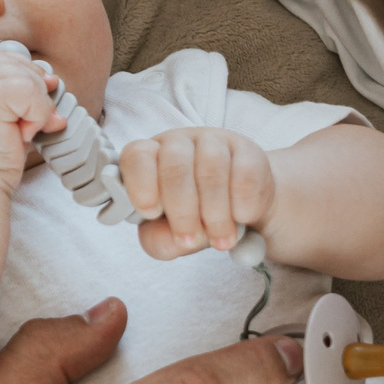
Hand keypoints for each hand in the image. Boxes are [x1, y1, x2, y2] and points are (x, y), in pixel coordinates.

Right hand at [0, 46, 61, 190]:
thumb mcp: (4, 119)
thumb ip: (20, 94)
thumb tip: (52, 79)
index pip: (2, 59)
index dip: (25, 76)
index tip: (31, 106)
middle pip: (16, 62)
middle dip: (34, 92)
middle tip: (28, 125)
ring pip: (26, 76)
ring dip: (36, 106)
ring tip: (22, 132)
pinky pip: (30, 90)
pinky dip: (37, 114)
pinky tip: (23, 134)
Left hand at [121, 127, 274, 258]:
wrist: (242, 209)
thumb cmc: (195, 218)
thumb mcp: (169, 235)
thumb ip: (158, 239)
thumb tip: (166, 238)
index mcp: (150, 158)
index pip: (136, 156)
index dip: (141, 184)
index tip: (151, 213)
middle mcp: (179, 143)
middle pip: (175, 167)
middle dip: (182, 212)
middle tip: (191, 240)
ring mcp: (214, 141)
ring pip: (211, 172)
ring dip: (215, 215)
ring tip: (221, 241)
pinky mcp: (247, 150)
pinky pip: (244, 176)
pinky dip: (242, 205)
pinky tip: (241, 217)